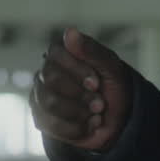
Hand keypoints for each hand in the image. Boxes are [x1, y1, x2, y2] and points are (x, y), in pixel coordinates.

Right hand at [30, 28, 131, 152]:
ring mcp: (41, 96)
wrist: (118, 120)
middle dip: (80, 94)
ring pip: (49, 103)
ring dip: (79, 111)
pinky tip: (90, 124)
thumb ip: (91, 50)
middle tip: (99, 102)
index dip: (78, 71)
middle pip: (51, 79)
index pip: (56, 56)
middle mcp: (46, 71)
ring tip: (96, 113)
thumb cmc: (113, 87)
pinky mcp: (41, 119)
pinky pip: (52, 126)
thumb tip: (69, 32)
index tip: (97, 83)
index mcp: (61, 53)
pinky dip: (77, 128)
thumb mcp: (111, 67)